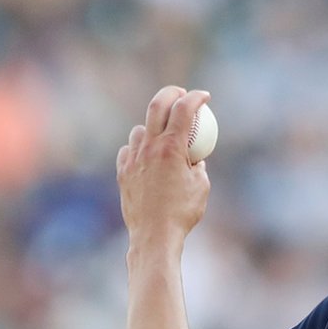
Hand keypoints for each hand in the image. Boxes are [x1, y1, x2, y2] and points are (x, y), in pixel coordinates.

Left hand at [117, 86, 211, 241]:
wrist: (154, 235)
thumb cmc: (183, 213)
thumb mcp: (201, 186)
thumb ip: (197, 164)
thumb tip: (195, 155)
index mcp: (172, 148)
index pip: (184, 110)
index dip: (196, 98)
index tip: (204, 96)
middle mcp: (150, 147)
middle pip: (157, 105)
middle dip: (171, 93)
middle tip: (181, 95)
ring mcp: (133, 158)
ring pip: (140, 130)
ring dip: (153, 128)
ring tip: (164, 137)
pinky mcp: (122, 171)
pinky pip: (129, 150)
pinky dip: (140, 149)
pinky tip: (148, 159)